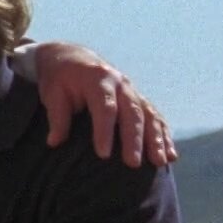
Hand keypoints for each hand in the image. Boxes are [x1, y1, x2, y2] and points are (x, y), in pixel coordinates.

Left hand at [25, 41, 176, 166]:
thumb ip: (57, 117)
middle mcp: (120, 84)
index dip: (105, 131)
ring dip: (157, 139)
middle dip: (134, 139)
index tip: (103, 154)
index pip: (105, 107)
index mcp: (98, 79)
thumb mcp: (52, 93)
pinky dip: (164, 136)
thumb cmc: (60, 79)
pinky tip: (170, 156)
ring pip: (150, 115)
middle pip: (132, 112)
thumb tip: (55, 142)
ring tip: (160, 162)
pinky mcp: (139, 100)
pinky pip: (156, 118)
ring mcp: (133, 91)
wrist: (73, 58)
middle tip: (133, 164)